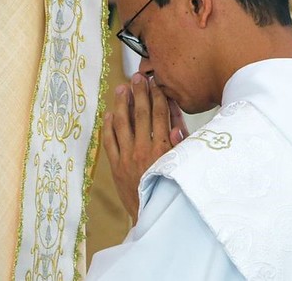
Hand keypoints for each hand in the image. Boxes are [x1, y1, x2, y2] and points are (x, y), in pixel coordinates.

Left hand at [103, 73, 177, 222]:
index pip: (160, 114)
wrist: (152, 213)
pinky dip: (108, 127)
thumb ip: (181, 143)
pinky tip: (110, 113)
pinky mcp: (115, 166)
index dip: (157, 96)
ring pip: (122, 124)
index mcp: (163, 147)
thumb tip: (176, 123)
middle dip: (139, 93)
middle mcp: (143, 149)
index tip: (155, 83)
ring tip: (121, 88)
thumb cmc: (172, 188)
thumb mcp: (184, 164)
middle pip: (140, 114)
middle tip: (137, 78)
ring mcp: (127, 157)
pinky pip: (109, 142)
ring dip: (121, 104)